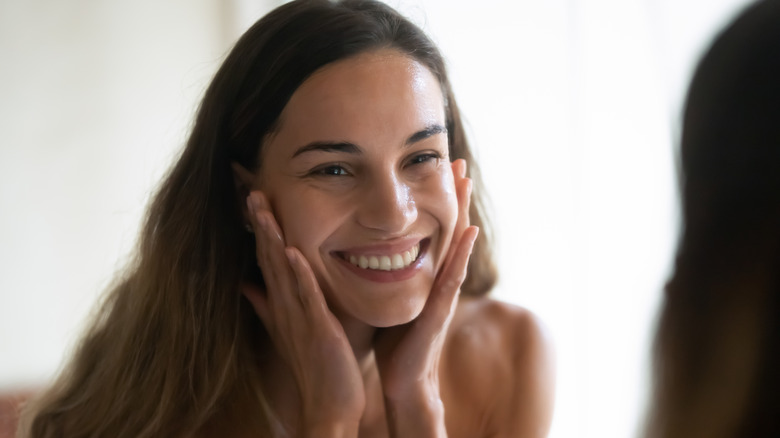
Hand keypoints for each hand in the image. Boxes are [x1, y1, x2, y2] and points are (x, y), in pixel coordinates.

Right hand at [242, 191, 364, 435]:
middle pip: (269, 257)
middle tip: (251, 189)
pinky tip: (294, 250)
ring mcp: (298, 316)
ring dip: (273, 238)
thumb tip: (244, 284)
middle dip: (260, 223)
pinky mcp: (316, 328)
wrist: (328, 402)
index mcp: (282, 303)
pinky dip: (299, 273)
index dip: (260, 228)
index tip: (253, 198)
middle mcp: (285, 306)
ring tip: (263, 207)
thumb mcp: (287, 328)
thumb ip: (267, 304)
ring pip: (282, 270)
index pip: (267, 258)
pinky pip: (306, 296)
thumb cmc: (315, 364)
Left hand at [373, 159, 478, 437]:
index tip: (436, 168)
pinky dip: (463, 253)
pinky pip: (453, 277)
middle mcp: (437, 278)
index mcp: (423, 275)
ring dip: (463, 212)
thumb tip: (357, 253)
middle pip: (448, 229)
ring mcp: (442, 292)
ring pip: (456, 245)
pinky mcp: (440, 310)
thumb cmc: (394, 343)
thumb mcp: (385, 300)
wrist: (402, 381)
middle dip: (454, 195)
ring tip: (467, 181)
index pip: (431, 230)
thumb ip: (380, 278)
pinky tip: (471, 231)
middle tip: (459, 160)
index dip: (436, 200)